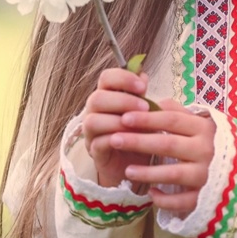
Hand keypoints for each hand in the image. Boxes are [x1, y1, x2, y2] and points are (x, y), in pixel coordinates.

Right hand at [80, 68, 153, 187]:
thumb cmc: (139, 132)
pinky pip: (97, 143)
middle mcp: (94, 111)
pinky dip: (115, 140)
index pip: (106, 77)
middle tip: (145, 107)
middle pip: (96, 98)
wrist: (135, 163)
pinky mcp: (94, 151)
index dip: (123, 78)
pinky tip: (131, 140)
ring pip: (92, 121)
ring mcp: (91, 132)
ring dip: (117, 122)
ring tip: (138, 127)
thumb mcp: (144, 111)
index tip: (143, 86)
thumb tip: (142, 74)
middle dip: (123, 100)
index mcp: (107, 95)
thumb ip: (141, 94)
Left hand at [113, 99, 216, 215]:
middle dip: (138, 141)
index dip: (146, 119)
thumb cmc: (216, 145)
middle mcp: (206, 151)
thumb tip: (154, 102)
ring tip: (127, 170)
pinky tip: (150, 193)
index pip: (171, 121)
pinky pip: (181, 201)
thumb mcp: (202, 124)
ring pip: (172, 174)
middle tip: (114, 138)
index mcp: (204, 129)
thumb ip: (179, 113)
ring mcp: (206, 176)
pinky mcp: (205, 197)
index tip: (124, 117)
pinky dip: (165, 198)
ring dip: (147, 172)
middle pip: (167, 145)